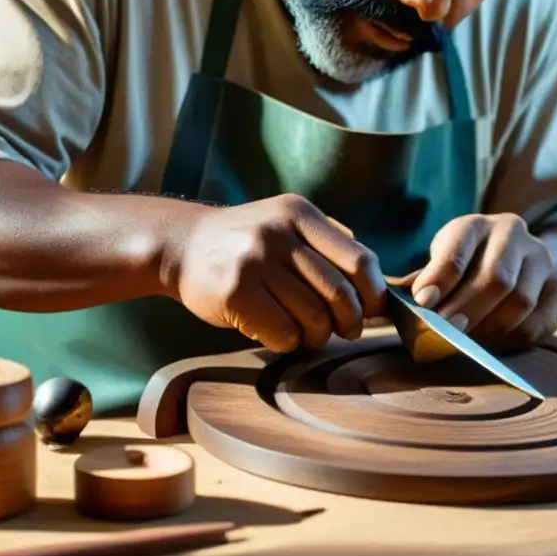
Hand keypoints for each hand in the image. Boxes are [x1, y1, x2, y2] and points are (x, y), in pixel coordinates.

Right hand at [171, 194, 386, 352]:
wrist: (182, 244)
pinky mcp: (235, 292)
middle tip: (347, 330)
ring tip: (310, 334)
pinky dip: (290, 342)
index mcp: (299, 213)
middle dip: (351, 321)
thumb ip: (328, 241)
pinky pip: (283, 332)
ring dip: (318, 336)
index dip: (373, 292)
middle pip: (339, 292)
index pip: (359, 260)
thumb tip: (375, 279)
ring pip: (314, 317)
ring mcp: (255, 262)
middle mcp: (278, 233)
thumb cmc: (246, 242)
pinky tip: (279, 334)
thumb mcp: (286, 221)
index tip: (371, 308)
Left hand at [409, 213, 556, 351]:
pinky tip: (496, 346)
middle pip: (495, 276)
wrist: (521, 263)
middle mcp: (513, 234)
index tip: (423, 304)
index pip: (459, 247)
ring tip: (468, 344)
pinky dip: (517, 337)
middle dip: (467, 309)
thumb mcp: (441, 265)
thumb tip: (387, 303)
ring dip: (491, 327)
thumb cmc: (466, 268)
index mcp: (475, 225)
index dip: (440, 276)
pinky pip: (543, 319)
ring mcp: (543, 258)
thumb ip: (419, 283)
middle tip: (446, 334)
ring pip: (521, 300)